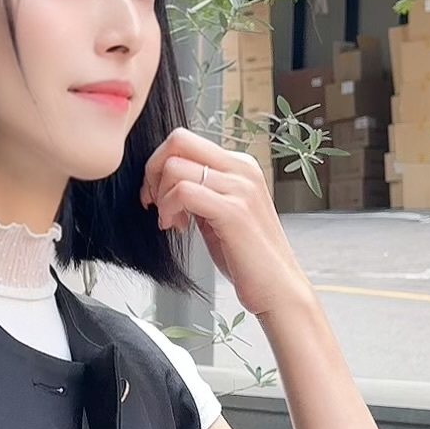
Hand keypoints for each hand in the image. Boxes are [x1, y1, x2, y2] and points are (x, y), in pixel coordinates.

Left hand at [140, 127, 311, 317]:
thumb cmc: (246, 256)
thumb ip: (199, 191)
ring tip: (170, 222)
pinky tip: (177, 228)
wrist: (276, 287)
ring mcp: (240, 187)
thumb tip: (165, 180)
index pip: (185, 141)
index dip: (159, 164)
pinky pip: (184, 191)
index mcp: (239, 165)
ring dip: (161, 196)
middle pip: (178, 140)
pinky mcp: (233, 210)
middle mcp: (242, 168)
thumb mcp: (219, 213)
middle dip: (153, 171)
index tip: (156, 196)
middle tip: (154, 203)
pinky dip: (169, 209)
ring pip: (176, 166)